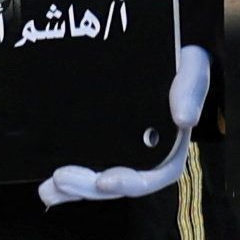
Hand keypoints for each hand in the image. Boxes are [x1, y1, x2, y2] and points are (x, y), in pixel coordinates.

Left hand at [40, 42, 208, 206]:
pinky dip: (69, 182)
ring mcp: (124, 152)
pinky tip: (47, 188)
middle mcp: (147, 156)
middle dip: (89, 189)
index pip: (153, 176)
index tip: (104, 181)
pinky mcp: (105, 144)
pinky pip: (88, 167)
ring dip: (75, 191)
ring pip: (100, 182)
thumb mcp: (192, 67)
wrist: (163, 49)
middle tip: (60, 179)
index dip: (129, 183)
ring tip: (47, 191)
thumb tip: (185, 119)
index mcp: (171, 146)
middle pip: (119, 183)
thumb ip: (191, 87)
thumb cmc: (181, 61)